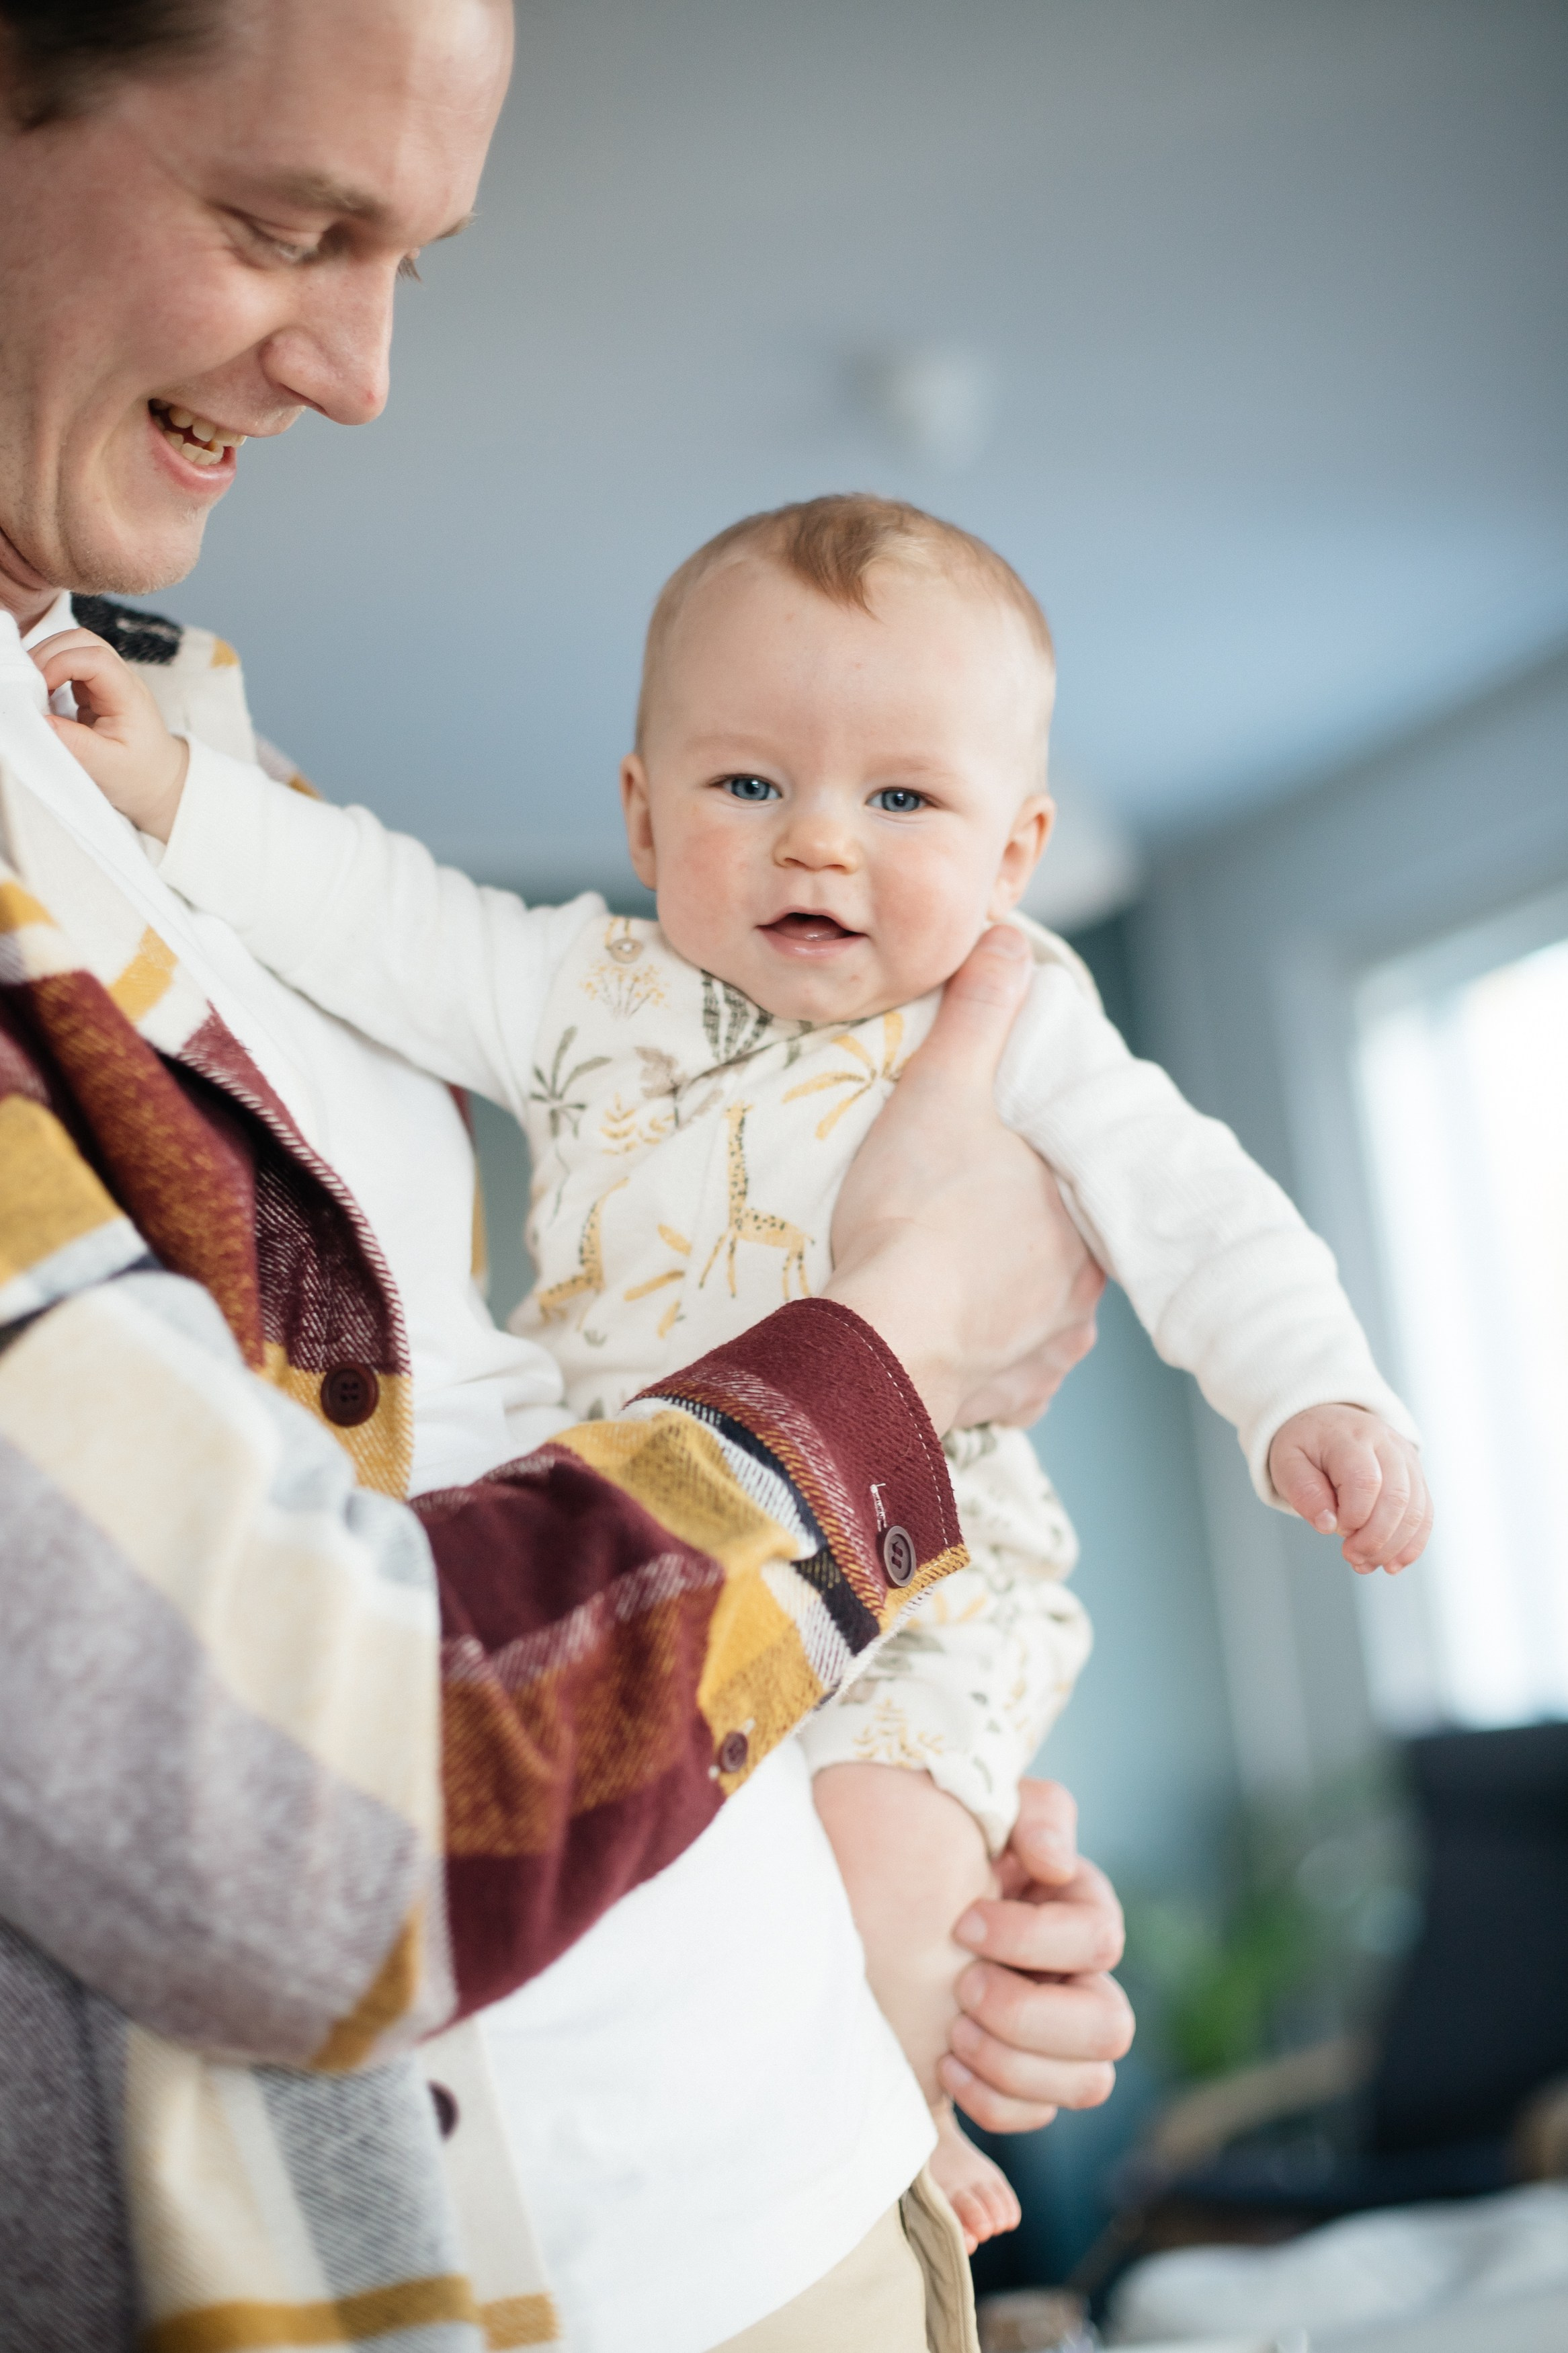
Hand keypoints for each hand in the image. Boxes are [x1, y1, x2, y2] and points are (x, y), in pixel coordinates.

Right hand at [30, 628, 188, 840]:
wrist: (156, 779)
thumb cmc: (138, 774)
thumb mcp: (106, 767)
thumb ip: (75, 744)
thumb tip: (40, 720)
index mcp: (129, 696)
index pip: (96, 658)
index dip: (61, 663)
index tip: (40, 687)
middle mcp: (120, 679)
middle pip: (82, 640)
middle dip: (48, 654)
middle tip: (28, 685)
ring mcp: (107, 679)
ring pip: (72, 646)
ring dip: (46, 659)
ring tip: (32, 690)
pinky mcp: (94, 686)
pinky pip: (67, 663)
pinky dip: (48, 670)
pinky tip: (41, 694)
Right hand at [826, 926, 1101, 1432]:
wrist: (878, 1341)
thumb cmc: (915, 1211)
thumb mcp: (943, 1087)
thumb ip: (979, 1013)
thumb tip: (1009, 943)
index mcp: (1084, 1215)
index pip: (1083, 1178)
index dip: (1047, 1162)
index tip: (1008, 1158)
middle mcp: (1086, 1294)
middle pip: (1064, 1249)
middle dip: (1025, 1233)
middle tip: (967, 1216)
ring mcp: (1049, 1354)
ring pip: (1040, 1315)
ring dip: (1007, 1300)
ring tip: (951, 1280)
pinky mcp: (1010, 1403)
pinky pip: (1006, 1375)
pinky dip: (982, 1358)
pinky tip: (946, 1339)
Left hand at [938, 1779, 1133, 2133]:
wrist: (895, 1898)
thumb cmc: (951, 1847)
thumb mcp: (995, 1809)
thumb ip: (1038, 1813)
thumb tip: (1055, 1861)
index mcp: (1085, 1916)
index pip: (1100, 1940)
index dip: (1031, 1938)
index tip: (963, 1923)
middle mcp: (1086, 1982)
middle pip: (1110, 2030)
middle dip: (1028, 2015)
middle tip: (963, 1988)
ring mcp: (1060, 2040)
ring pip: (1086, 2084)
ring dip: (1012, 2064)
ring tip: (952, 2032)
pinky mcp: (1024, 2082)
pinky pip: (1036, 2117)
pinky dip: (991, 2101)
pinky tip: (946, 2065)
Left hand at [1269, 1403, 1431, 1572]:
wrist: (1327, 1422)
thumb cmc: (1305, 1447)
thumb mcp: (1288, 1463)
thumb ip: (1304, 1492)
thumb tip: (1328, 1526)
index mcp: (1350, 1437)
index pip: (1365, 1481)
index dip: (1354, 1516)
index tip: (1335, 1530)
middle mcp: (1386, 1444)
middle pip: (1397, 1497)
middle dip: (1376, 1538)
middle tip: (1351, 1557)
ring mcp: (1406, 1459)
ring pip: (1417, 1508)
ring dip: (1395, 1546)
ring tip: (1366, 1564)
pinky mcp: (1416, 1476)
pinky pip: (1425, 1514)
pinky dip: (1412, 1544)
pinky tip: (1392, 1564)